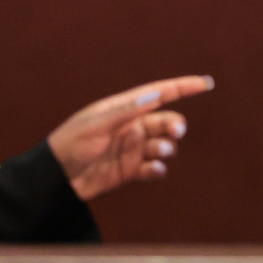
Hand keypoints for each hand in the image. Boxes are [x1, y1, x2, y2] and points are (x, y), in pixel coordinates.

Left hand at [47, 75, 214, 200]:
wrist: (56, 179)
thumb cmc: (70, 144)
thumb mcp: (96, 124)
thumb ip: (126, 110)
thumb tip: (155, 95)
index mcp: (123, 109)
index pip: (159, 94)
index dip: (183, 87)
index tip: (206, 83)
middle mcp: (131, 127)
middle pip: (165, 121)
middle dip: (175, 125)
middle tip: (176, 132)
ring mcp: (132, 149)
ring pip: (162, 145)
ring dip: (166, 148)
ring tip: (159, 153)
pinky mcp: (130, 170)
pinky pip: (153, 167)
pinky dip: (158, 168)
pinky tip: (154, 170)